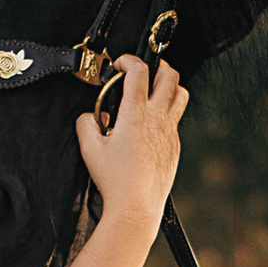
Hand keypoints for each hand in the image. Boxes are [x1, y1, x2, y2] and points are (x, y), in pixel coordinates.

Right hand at [76, 54, 186, 225]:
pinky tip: (152, 121)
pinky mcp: (175, 144)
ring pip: (181, 94)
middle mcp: (157, 119)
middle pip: (170, 75)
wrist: (136, 206)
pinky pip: (176, 118)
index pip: (139, 71)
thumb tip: (92, 116)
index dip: (129, 60)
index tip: (120, 64)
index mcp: (135, 114)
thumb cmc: (113, 180)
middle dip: (157, 64)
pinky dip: (167, 110)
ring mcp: (170, 131)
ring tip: (155, 88)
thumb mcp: (89, 148)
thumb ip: (86, 123)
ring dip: (169, 85)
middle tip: (144, 69)